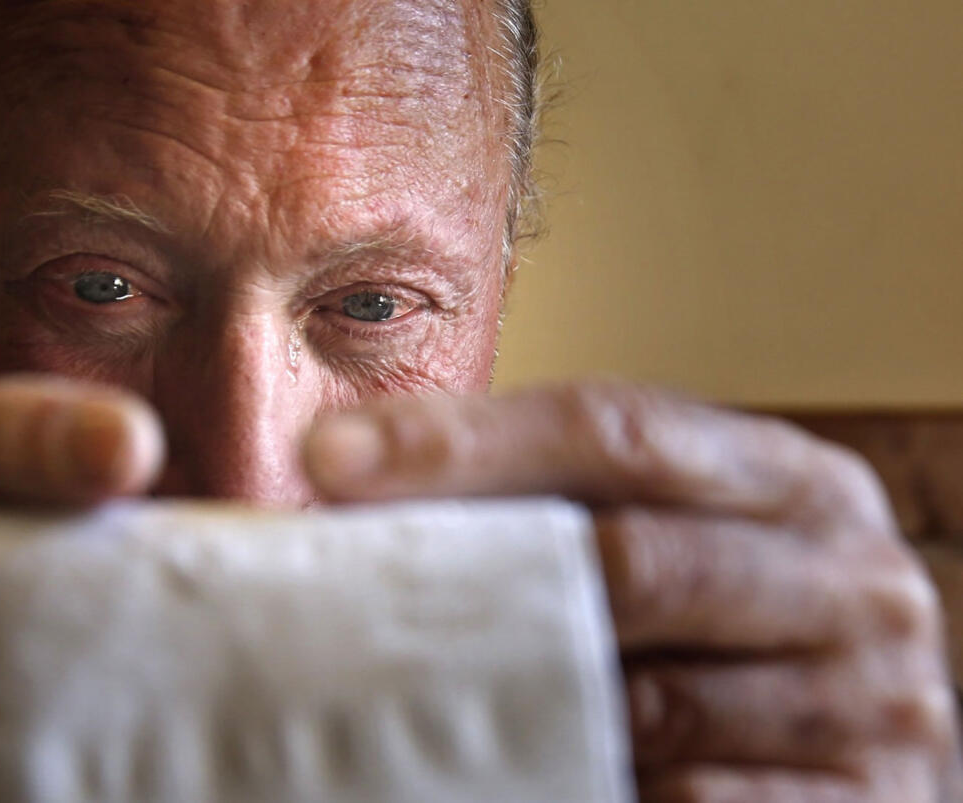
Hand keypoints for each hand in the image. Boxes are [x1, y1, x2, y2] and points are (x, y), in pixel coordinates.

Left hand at [304, 382, 960, 801]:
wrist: (858, 719)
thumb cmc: (731, 624)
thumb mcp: (674, 534)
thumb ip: (560, 506)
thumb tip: (354, 480)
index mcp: (793, 476)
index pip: (616, 431)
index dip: (468, 442)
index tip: (331, 457)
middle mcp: (853, 572)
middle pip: (637, 560)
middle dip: (484, 581)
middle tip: (355, 599)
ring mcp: (879, 697)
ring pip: (657, 700)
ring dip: (532, 705)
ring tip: (437, 706)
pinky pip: (697, 801)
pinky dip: (610, 790)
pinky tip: (546, 776)